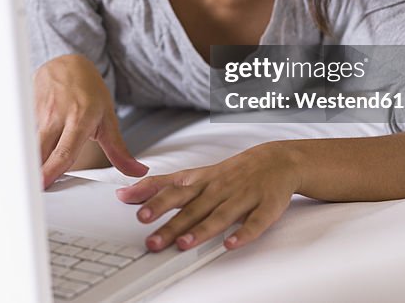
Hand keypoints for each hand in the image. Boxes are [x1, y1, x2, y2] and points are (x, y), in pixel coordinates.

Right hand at [34, 54, 147, 187]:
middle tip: (32, 189)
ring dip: (29, 160)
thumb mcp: (108, 118)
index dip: (51, 171)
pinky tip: (26, 154)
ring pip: (28, 143)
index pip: (63, 151)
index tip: (43, 186)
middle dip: (33, 171)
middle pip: (39, 150)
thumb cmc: (88, 90)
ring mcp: (38, 111)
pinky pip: (22, 134)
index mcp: (79, 119)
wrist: (68, 63)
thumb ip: (119, 150)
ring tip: (28, 175)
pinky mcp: (25, 109)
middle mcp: (56, 115)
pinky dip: (24, 147)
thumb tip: (136, 171)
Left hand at [115, 141, 300, 251]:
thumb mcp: (194, 175)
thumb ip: (162, 185)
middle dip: (171, 223)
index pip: (173, 189)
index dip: (155, 200)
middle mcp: (218, 188)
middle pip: (192, 207)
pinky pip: (254, 222)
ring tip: (183, 244)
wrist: (276, 161)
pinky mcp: (265, 207)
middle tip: (152, 239)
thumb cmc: (231, 172)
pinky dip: (243, 233)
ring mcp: (242, 197)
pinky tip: (231, 243)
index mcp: (201, 181)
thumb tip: (127, 193)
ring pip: (220, 215)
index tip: (137, 211)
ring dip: (201, 230)